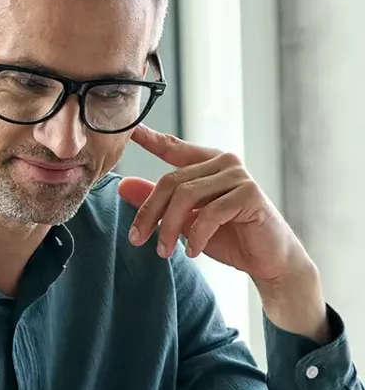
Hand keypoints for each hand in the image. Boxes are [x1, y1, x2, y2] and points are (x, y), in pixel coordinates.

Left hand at [120, 125, 307, 284]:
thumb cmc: (227, 236)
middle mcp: (223, 162)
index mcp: (207, 163)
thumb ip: (158, 202)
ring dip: (170, 228)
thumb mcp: (185, 220)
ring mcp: (238, 175)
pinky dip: (196, 236)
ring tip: (164, 251)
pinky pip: (210, 213)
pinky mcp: (250, 194)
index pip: (173, 148)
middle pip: (171, 181)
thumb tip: (123, 186)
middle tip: (137, 239)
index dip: (150, 139)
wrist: (266, 259)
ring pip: (186, 196)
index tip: (130, 130)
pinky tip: (192, 251)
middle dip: (150, 213)